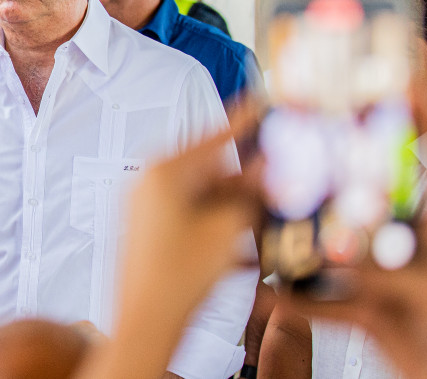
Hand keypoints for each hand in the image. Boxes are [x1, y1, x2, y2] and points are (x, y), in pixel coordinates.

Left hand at [76, 103, 263, 378]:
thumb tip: (268, 169)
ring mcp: (146, 208)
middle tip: (280, 179)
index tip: (261, 101)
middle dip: (247, 181)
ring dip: (237, 207)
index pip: (214, 136)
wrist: (146, 324)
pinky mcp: (150, 231)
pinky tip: (245, 246)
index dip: (244, 120)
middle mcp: (149, 184)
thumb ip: (251, 194)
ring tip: (267, 218)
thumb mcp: (228, 229)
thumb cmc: (175, 279)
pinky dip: (219, 226)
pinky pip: (193, 217)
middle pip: (211, 169)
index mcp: (162, 171)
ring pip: (205, 196)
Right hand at [279, 125, 426, 378]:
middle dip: (340, 173)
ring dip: (307, 236)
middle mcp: (411, 245)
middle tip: (307, 145)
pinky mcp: (365, 310)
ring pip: (338, 246)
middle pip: (371, 197)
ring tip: (275, 214)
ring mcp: (386, 276)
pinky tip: (269, 288)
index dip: (426, 122)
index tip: (401, 86)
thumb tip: (339, 258)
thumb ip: (389, 272)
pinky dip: (294, 296)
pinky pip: (321, 299)